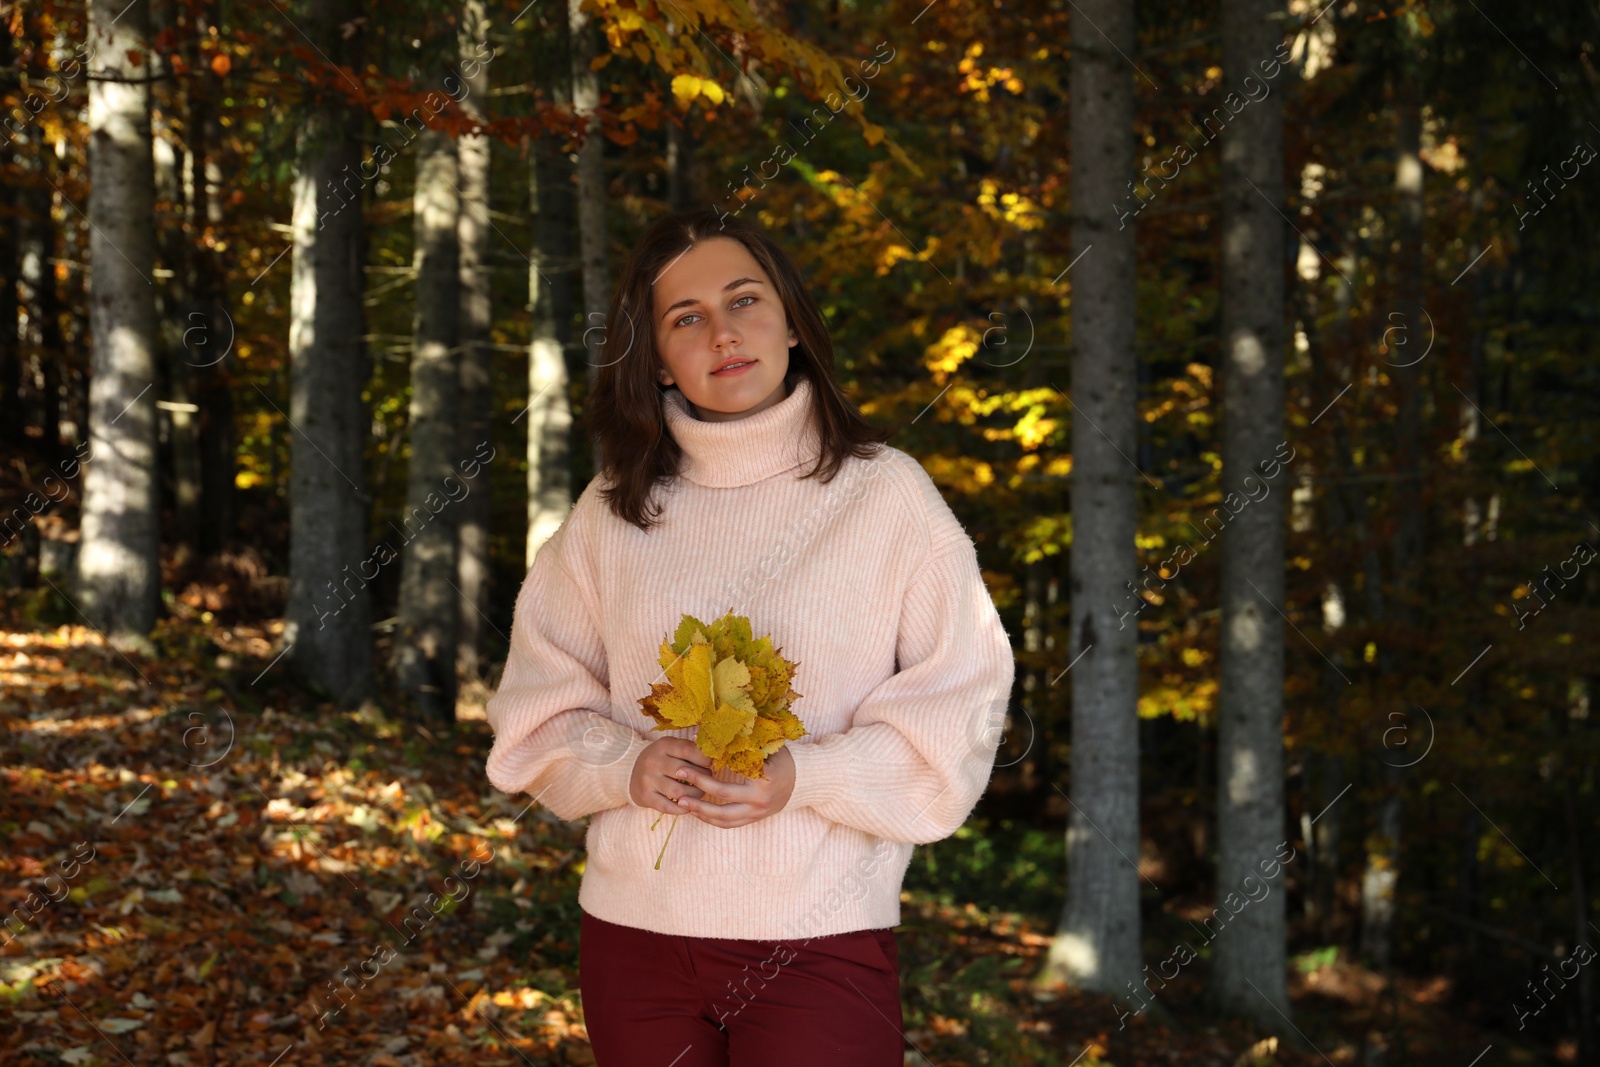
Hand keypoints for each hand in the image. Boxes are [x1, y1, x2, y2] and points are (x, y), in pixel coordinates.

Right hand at [629, 737, 713, 816]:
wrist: (632, 773)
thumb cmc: (662, 759)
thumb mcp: (672, 747)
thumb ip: (691, 748)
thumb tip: (712, 751)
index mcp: (663, 745)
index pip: (688, 750)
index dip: (704, 759)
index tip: (711, 764)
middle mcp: (653, 761)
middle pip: (685, 772)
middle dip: (702, 779)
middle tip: (708, 781)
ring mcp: (647, 779)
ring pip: (679, 792)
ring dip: (695, 795)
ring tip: (700, 792)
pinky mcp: (645, 796)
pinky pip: (668, 807)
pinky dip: (682, 808)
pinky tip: (689, 805)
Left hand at [671, 745, 794, 828]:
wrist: (801, 782)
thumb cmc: (782, 759)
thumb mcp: (767, 746)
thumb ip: (742, 742)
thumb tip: (709, 734)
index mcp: (763, 778)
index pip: (731, 770)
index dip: (710, 763)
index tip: (691, 757)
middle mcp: (759, 799)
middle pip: (723, 796)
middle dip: (699, 785)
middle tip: (679, 774)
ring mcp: (757, 812)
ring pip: (723, 817)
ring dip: (700, 810)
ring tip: (680, 802)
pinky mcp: (753, 819)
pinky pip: (728, 824)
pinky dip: (710, 820)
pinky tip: (695, 812)